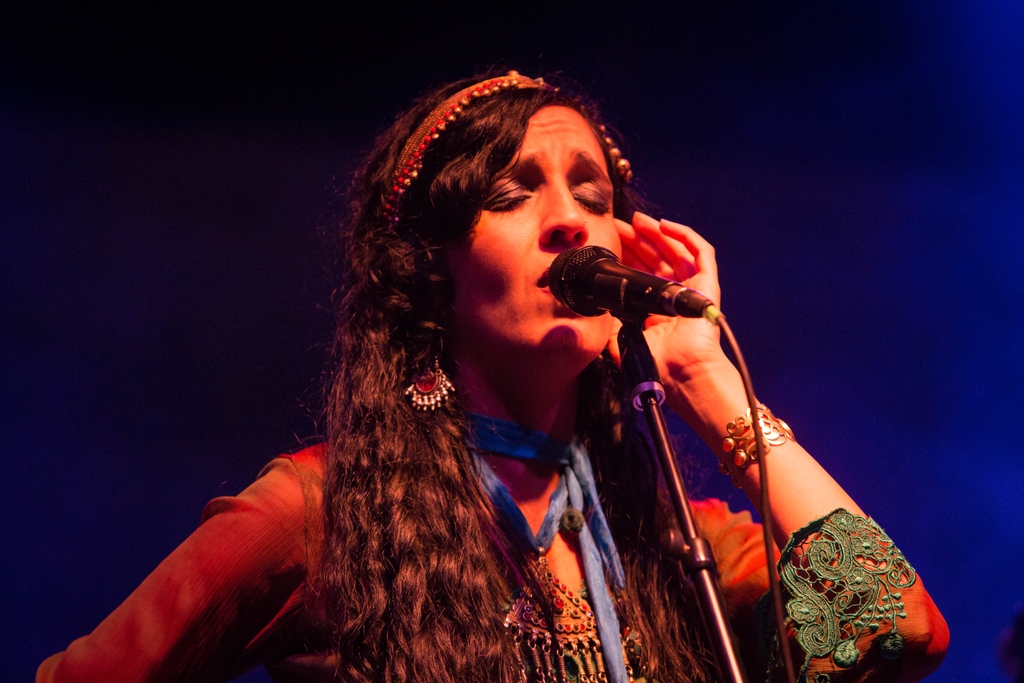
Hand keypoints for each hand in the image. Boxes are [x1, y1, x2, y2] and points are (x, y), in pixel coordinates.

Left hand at [611, 211, 727, 376]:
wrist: (682, 372)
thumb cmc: (658, 364)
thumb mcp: (622, 341)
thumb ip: (610, 327)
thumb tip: (595, 313)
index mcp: (656, 308)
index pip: (641, 273)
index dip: (626, 256)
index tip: (609, 243)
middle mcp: (675, 296)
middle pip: (656, 258)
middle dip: (637, 240)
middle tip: (618, 225)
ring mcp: (693, 288)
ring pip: (674, 250)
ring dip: (655, 232)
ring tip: (636, 220)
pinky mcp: (707, 284)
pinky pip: (701, 251)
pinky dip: (683, 235)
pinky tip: (663, 225)